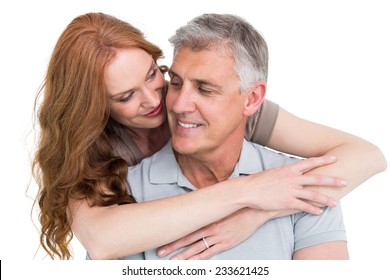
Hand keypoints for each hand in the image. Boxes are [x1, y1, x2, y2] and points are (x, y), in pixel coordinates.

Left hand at [157, 208, 271, 259]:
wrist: (253, 210)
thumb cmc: (235, 206)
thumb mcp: (218, 205)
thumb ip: (205, 208)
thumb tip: (193, 206)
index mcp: (205, 218)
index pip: (185, 228)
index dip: (173, 234)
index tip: (162, 238)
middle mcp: (209, 228)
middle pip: (187, 239)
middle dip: (172, 247)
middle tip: (160, 252)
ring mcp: (217, 237)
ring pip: (196, 248)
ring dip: (183, 256)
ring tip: (172, 262)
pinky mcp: (225, 243)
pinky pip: (210, 253)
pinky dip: (200, 259)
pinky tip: (192, 263)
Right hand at [243, 155, 345, 214]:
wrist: (248, 190)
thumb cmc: (259, 181)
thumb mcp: (273, 172)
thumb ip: (285, 172)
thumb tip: (291, 172)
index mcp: (289, 169)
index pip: (310, 163)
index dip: (324, 160)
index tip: (335, 158)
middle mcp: (293, 179)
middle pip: (317, 179)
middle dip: (333, 180)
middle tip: (345, 181)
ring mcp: (291, 191)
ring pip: (314, 195)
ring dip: (326, 199)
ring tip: (335, 203)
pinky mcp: (287, 202)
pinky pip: (304, 206)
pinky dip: (313, 210)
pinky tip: (319, 212)